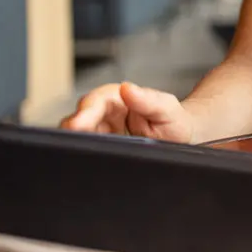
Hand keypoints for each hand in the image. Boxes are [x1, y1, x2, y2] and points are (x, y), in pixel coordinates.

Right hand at [60, 82, 195, 143]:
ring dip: (74, 142)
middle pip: (81, 119)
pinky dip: (84, 154)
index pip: (96, 101)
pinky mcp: (102, 149)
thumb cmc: (175, 120)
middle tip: (69, 140)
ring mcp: (102, 133)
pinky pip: (88, 150)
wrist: (182, 138)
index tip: (77, 124)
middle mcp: (106, 114)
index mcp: (119, 99)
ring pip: (80, 135)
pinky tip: (85, 164)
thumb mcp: (167, 109)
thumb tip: (127, 88)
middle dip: (72, 128)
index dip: (85, 112)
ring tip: (74, 153)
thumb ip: (149, 100)